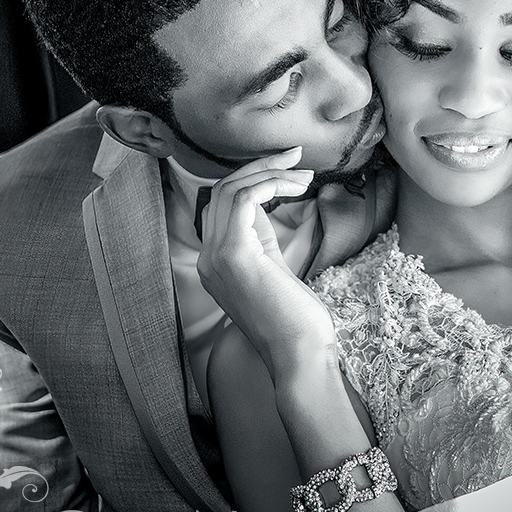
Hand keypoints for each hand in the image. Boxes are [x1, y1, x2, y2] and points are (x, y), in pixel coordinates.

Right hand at [197, 148, 335, 369]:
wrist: (299, 354)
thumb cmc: (296, 319)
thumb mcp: (274, 269)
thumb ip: (261, 239)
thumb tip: (265, 202)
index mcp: (215, 262)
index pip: (223, 204)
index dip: (253, 178)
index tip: (288, 168)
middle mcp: (208, 258)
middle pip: (223, 190)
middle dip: (261, 167)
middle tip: (297, 158)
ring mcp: (217, 256)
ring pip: (232, 188)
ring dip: (270, 172)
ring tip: (303, 172)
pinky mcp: (235, 254)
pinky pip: (245, 197)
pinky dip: (271, 183)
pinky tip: (297, 186)